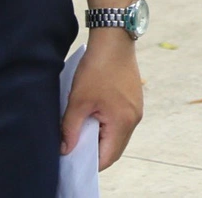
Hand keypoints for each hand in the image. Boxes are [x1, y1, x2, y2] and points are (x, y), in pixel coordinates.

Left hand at [61, 35, 143, 168]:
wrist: (113, 38)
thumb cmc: (97, 67)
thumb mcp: (78, 101)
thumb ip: (70, 129)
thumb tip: (65, 150)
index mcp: (123, 122)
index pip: (108, 157)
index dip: (89, 163)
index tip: (72, 160)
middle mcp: (134, 118)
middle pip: (114, 148)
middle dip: (95, 152)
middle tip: (74, 148)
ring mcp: (136, 108)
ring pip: (117, 135)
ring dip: (101, 138)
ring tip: (81, 131)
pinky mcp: (133, 99)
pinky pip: (120, 122)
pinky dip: (107, 125)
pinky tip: (92, 117)